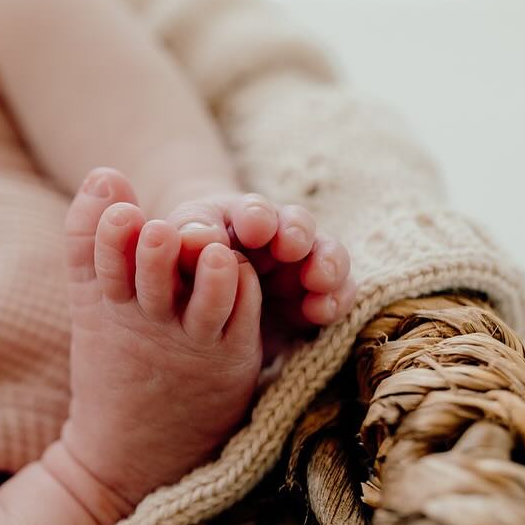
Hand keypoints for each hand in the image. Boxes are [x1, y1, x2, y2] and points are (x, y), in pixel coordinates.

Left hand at [161, 191, 355, 353]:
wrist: (205, 290)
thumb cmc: (194, 252)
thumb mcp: (188, 237)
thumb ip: (191, 234)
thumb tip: (195, 239)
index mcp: (246, 219)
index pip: (256, 212)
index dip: (257, 218)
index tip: (252, 229)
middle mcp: (281, 237)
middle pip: (299, 227)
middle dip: (296, 234)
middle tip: (289, 247)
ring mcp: (303, 267)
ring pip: (327, 258)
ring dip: (326, 265)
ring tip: (317, 279)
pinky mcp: (315, 299)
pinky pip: (336, 296)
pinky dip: (334, 301)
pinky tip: (320, 312)